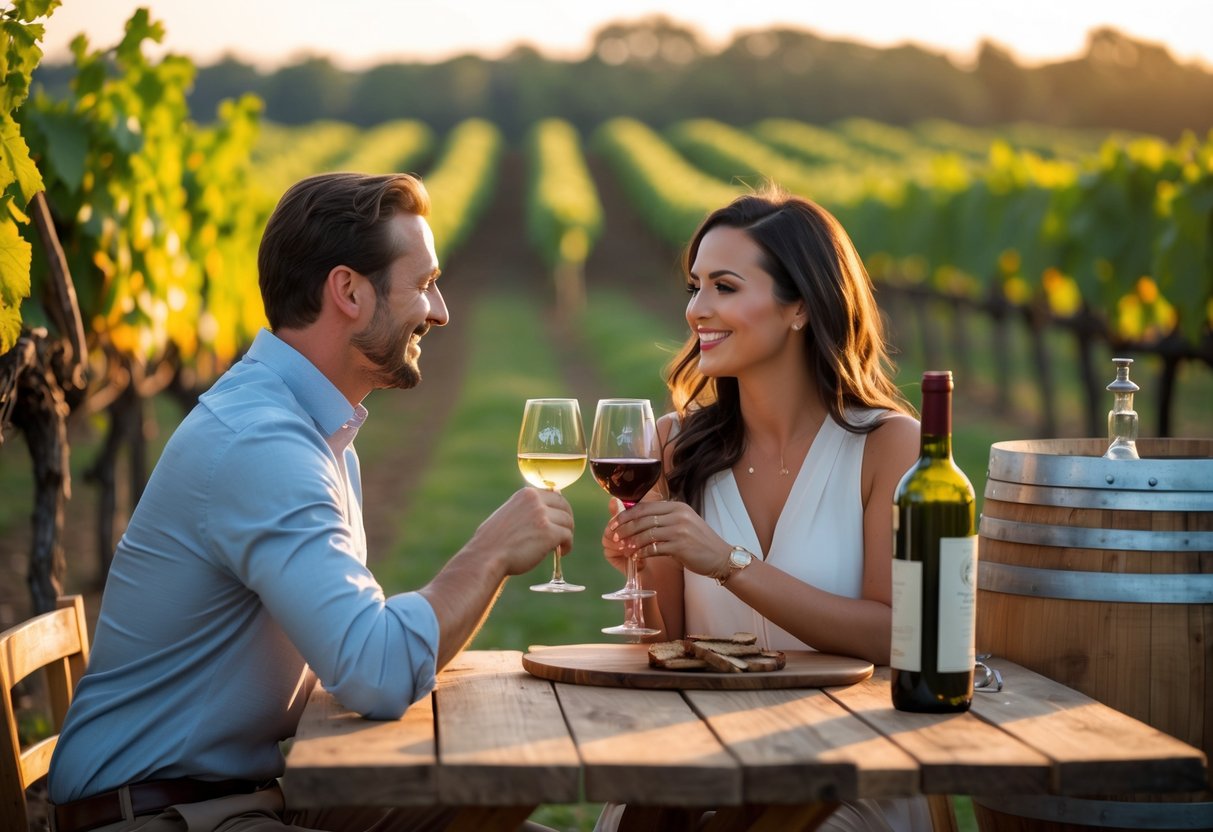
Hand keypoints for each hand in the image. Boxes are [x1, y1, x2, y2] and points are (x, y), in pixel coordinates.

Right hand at [471, 487, 574, 576]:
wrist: (487, 556)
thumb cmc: (495, 540)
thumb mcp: (510, 513)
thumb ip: (527, 508)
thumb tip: (547, 509)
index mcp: (526, 494)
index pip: (554, 495)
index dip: (560, 509)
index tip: (559, 520)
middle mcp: (536, 501)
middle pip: (564, 507)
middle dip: (566, 520)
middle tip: (563, 534)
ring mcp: (543, 516)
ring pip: (568, 523)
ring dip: (566, 535)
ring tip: (560, 545)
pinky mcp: (549, 533)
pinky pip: (567, 537)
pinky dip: (567, 545)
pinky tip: (562, 552)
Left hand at [606, 499, 730, 578]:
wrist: (721, 557)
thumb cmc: (699, 541)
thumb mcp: (684, 522)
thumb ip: (664, 518)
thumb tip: (638, 519)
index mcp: (677, 506)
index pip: (645, 507)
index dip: (626, 514)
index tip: (614, 522)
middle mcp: (678, 515)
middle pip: (643, 519)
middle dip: (625, 528)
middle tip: (613, 536)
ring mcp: (680, 530)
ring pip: (646, 534)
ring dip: (631, 542)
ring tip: (623, 548)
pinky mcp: (680, 547)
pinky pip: (654, 549)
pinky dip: (642, 553)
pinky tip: (636, 557)